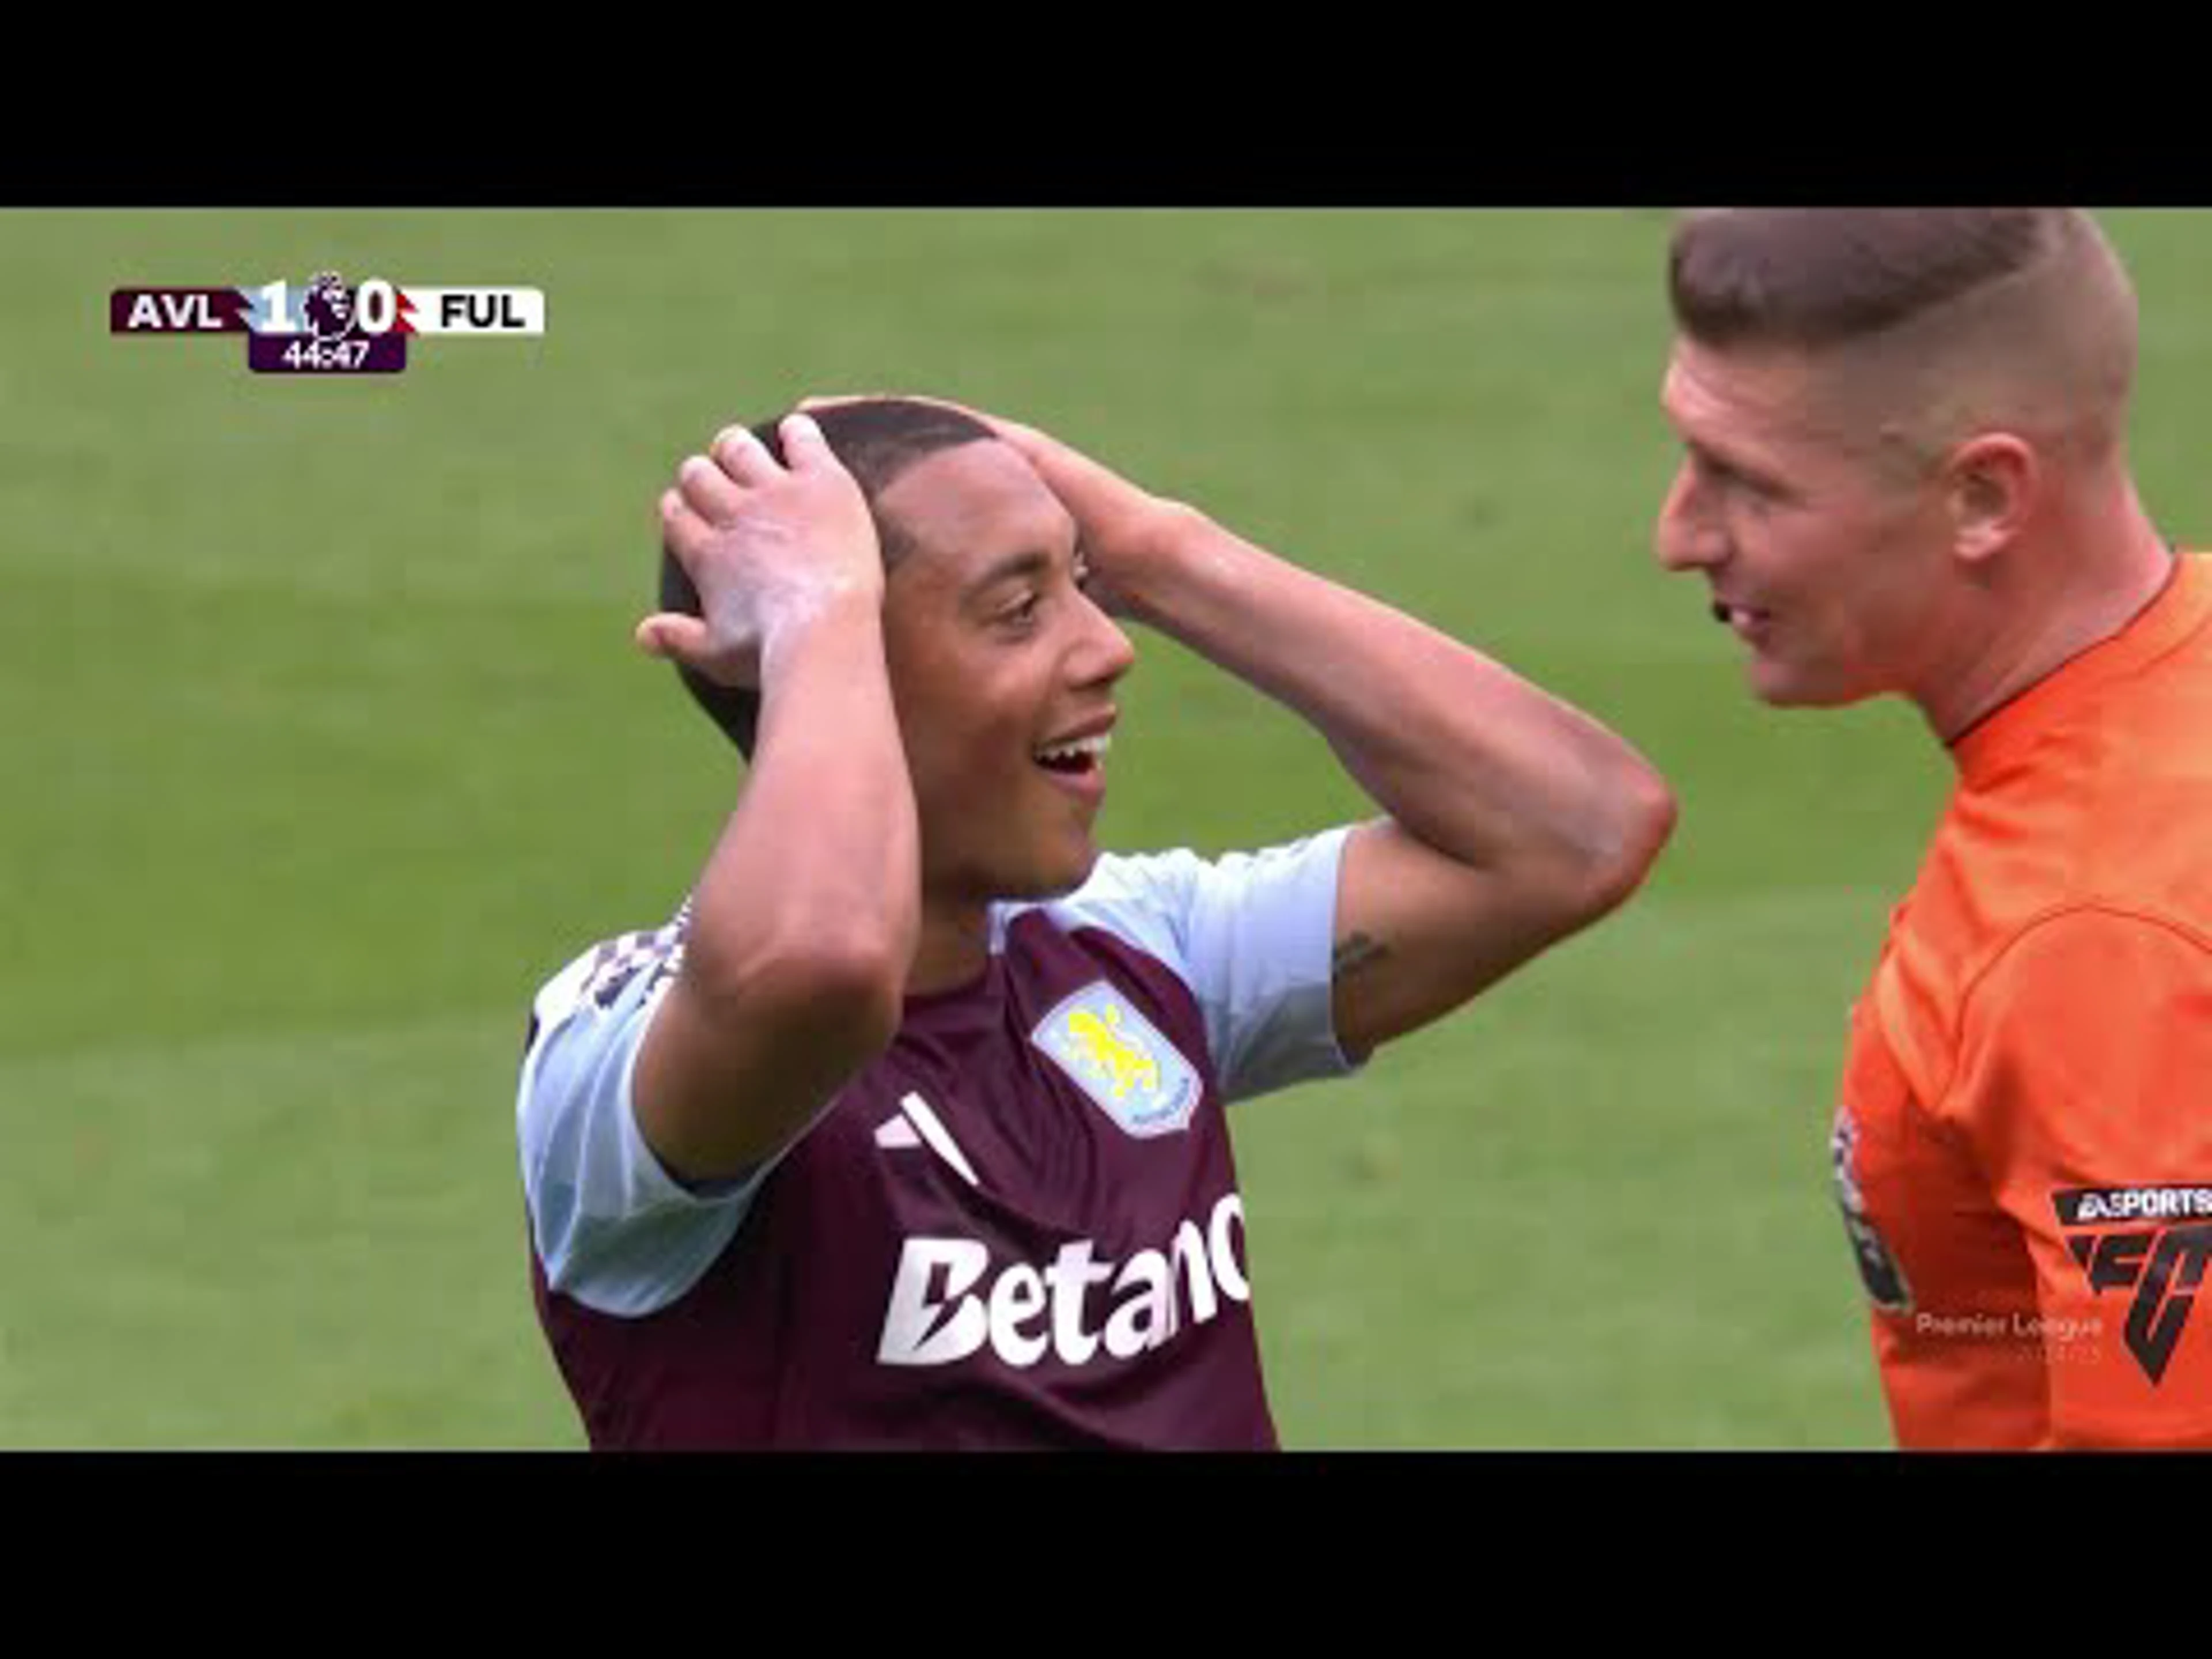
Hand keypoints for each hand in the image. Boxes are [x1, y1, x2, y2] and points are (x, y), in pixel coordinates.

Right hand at [636, 413, 882, 687]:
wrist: (823, 630)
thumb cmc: (769, 651)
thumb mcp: (715, 653)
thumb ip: (678, 638)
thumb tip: (641, 635)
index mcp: (705, 553)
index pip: (677, 514)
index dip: (679, 508)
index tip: (685, 509)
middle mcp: (732, 514)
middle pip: (700, 475)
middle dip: (703, 473)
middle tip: (715, 475)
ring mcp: (774, 493)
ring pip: (739, 448)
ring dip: (737, 447)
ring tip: (743, 449)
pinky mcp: (819, 480)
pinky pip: (801, 438)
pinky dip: (797, 432)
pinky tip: (797, 432)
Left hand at [798, 392, 1191, 619]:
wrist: (1139, 564)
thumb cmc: (1081, 590)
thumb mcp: (1003, 600)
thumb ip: (966, 609)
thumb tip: (921, 655)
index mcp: (970, 513)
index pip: (899, 488)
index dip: (847, 483)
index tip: (793, 489)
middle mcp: (978, 476)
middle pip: (897, 450)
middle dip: (841, 442)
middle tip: (779, 440)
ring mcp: (999, 453)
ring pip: (919, 427)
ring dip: (866, 416)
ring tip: (809, 415)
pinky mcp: (1020, 443)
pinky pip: (956, 423)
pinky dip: (913, 414)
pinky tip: (874, 408)